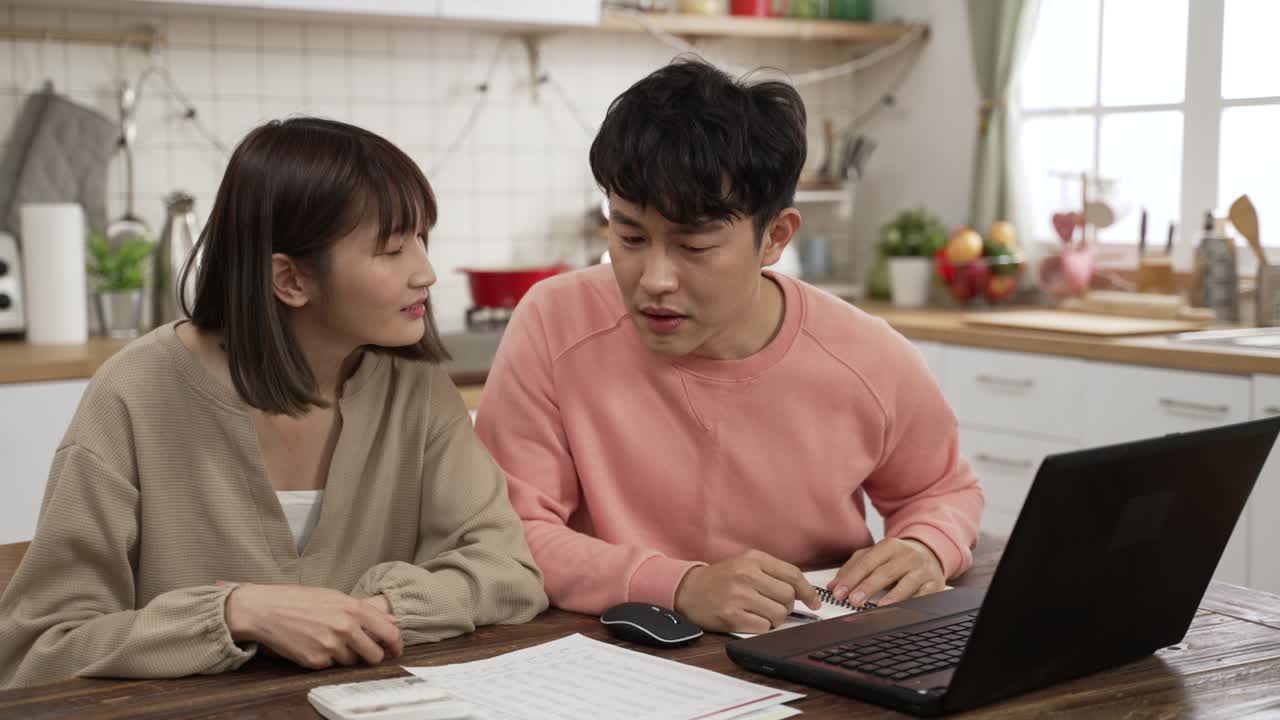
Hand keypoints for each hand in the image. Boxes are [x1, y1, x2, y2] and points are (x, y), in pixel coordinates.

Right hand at [224, 584, 403, 668]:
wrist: (267, 610)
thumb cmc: (300, 600)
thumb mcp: (336, 597)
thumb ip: (366, 611)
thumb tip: (393, 620)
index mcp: (354, 609)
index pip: (389, 632)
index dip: (396, 644)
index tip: (396, 649)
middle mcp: (345, 628)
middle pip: (375, 655)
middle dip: (371, 655)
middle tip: (363, 650)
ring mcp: (330, 646)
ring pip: (352, 662)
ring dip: (345, 655)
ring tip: (328, 639)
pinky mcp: (316, 660)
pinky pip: (331, 666)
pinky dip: (326, 659)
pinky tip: (314, 644)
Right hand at [674, 550, 819, 633]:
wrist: (687, 589)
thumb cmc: (720, 579)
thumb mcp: (745, 564)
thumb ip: (773, 573)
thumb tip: (804, 593)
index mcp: (753, 559)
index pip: (792, 575)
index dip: (808, 592)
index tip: (814, 603)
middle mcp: (746, 574)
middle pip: (788, 597)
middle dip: (786, 606)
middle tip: (772, 607)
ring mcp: (738, 595)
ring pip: (778, 614)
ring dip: (773, 619)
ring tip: (758, 613)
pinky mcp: (731, 616)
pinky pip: (763, 628)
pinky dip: (760, 628)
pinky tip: (748, 620)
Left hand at [827, 538, 944, 607]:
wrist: (930, 553)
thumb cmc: (897, 558)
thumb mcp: (875, 556)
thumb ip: (853, 568)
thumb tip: (833, 587)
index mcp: (889, 546)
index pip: (867, 562)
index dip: (851, 578)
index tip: (838, 593)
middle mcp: (907, 556)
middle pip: (885, 572)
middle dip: (867, 587)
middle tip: (853, 601)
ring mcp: (922, 570)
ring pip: (906, 583)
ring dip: (892, 597)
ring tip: (877, 608)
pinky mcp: (934, 584)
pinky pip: (923, 596)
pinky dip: (912, 604)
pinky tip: (902, 611)